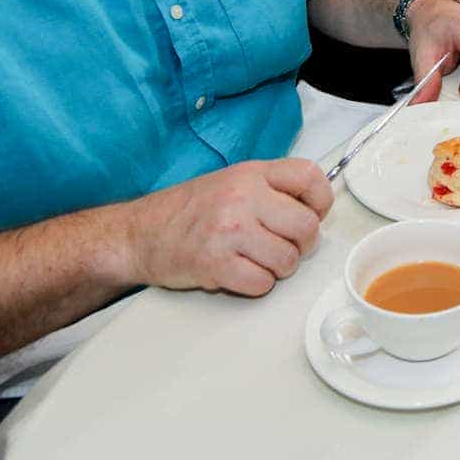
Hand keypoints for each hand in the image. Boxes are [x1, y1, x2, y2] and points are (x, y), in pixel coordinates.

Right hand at [120, 159, 331, 296]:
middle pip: (306, 226)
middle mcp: (242, 197)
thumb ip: (272, 189)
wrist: (137, 235)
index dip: (321, 200)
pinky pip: (262, 283)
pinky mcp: (215, 264)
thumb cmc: (187, 211)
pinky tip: (237, 273)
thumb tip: (314, 208)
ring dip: (277, 268)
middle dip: (301, 244)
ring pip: (288, 259)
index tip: (315, 213)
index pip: (309, 176)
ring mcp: (229, 230)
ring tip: (254, 260)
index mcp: (251, 173)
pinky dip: (255, 285)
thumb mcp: (232, 182)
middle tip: (283, 246)